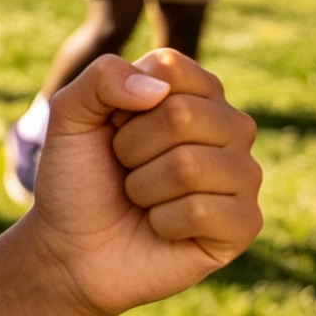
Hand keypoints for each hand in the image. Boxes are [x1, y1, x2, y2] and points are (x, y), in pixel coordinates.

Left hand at [19, 50, 262, 315]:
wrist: (71, 247)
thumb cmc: (77, 177)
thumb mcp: (70, 116)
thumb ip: (102, 77)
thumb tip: (157, 90)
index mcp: (194, 91)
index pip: (170, 68)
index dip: (123, 103)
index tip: (113, 128)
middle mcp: (229, 126)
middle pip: (181, 115)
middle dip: (130, 149)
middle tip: (125, 169)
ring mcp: (243, 174)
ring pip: (190, 165)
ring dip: (143, 187)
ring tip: (141, 198)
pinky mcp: (246, 222)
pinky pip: (203, 210)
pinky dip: (163, 222)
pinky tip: (161, 227)